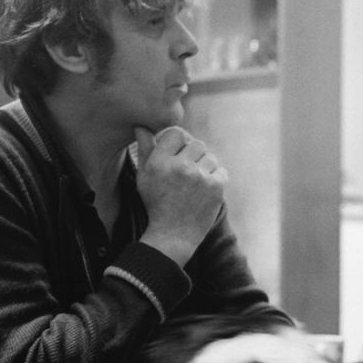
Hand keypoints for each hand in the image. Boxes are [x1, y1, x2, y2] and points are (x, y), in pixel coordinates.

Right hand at [134, 127, 228, 265]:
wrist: (172, 236)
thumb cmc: (156, 205)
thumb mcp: (144, 177)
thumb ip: (144, 150)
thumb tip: (141, 127)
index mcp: (160, 162)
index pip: (176, 133)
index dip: (179, 141)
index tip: (178, 152)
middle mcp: (179, 166)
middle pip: (196, 143)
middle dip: (193, 155)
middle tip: (187, 171)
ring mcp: (199, 176)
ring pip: (210, 157)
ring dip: (205, 167)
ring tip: (195, 183)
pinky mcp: (215, 187)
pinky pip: (221, 171)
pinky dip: (215, 178)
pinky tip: (205, 190)